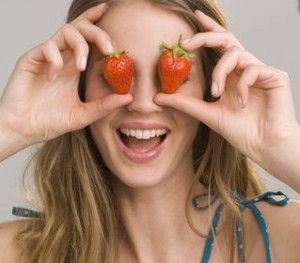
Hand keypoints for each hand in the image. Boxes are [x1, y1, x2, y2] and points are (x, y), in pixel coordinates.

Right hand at [0, 4, 131, 148]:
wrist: (25, 129)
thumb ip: (104, 106)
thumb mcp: (83, 114)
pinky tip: (52, 78)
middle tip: (109, 50)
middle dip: (98, 33)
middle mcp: (63, 58)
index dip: (99, 26)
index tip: (111, 15)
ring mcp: (47, 57)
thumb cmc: (50, 121)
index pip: (89, 39)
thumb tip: (128, 97)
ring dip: (79, 45)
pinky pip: (47, 48)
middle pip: (81, 29)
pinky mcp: (31, 60)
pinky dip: (54, 60)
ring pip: (66, 31)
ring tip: (81, 67)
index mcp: (75, 67)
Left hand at [155, 10, 299, 167]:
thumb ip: (185, 103)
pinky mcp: (275, 76)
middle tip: (187, 43)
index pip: (219, 46)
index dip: (208, 30)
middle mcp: (244, 69)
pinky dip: (241, 86)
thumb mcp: (207, 114)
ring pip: (235, 53)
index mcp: (230, 75)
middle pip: (226, 38)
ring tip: (217, 93)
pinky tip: (241, 104)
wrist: (264, 146)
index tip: (193, 17)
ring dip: (220, 72)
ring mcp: (260, 71)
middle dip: (205, 36)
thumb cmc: (241, 130)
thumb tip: (157, 97)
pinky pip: (252, 69)